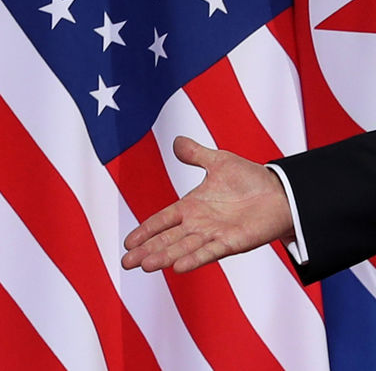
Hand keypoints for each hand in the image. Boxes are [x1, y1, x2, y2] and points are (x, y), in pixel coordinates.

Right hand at [121, 136, 293, 272]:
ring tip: (145, 266)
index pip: (162, 220)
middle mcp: (199, 224)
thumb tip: (176, 141)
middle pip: (167, 240)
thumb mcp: (219, 161)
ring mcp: (214, 235)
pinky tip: (178, 268)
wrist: (282, 192)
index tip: (127, 242)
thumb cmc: (251, 178)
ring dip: (164, 257)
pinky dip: (194, 259)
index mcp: (191, 207)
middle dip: (146, 251)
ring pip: (183, 248)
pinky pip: (210, 252)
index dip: (145, 231)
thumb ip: (196, 154)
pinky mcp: (232, 243)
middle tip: (126, 263)